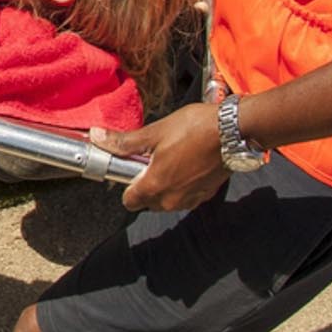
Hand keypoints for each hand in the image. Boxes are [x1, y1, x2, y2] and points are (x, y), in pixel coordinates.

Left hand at [93, 100, 228, 211]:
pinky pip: (186, 196)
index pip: (129, 201)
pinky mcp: (207, 194)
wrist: (234, 130)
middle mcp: (173, 199)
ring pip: (167, 201)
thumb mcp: (155, 132)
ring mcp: (192, 199)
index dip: (125, 185)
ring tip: (169, 160)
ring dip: (164, 186)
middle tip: (150, 161)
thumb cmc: (196, 129)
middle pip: (148, 203)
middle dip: (145, 186)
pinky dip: (182, 185)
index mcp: (156, 186)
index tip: (129, 168)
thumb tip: (97, 138)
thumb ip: (125, 142)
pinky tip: (186, 164)